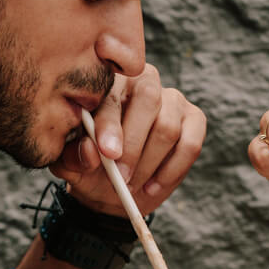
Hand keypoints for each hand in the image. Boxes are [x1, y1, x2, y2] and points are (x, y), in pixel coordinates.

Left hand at [50, 63, 205, 217]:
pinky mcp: (194, 120)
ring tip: (132, 187)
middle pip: (148, 99)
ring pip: (167, 127)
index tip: (108, 153)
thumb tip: (90, 151)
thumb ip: (76, 157)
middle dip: (133, 145)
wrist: (116, 186)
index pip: (112, 95)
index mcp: (109, 83)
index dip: (110, 124)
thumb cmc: (92, 167)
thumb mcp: (74, 165)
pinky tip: (152, 187)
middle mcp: (144, 82)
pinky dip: (172, 171)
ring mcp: (173, 99)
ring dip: (149, 164)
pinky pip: (190, 144)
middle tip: (121, 179)